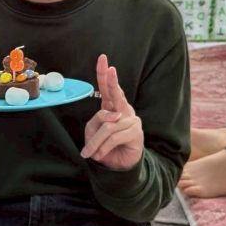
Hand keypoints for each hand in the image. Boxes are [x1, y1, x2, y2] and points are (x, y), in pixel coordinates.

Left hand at [81, 54, 143, 170]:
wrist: (116, 167)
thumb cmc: (104, 147)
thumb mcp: (94, 132)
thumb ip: (99, 120)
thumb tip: (111, 118)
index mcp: (112, 107)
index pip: (108, 88)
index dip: (104, 74)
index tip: (102, 59)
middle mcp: (123, 110)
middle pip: (116, 94)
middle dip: (111, 81)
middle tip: (110, 68)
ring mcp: (131, 121)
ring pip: (107, 126)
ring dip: (95, 142)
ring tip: (90, 153)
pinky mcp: (135, 133)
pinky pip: (114, 136)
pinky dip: (103, 147)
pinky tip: (100, 154)